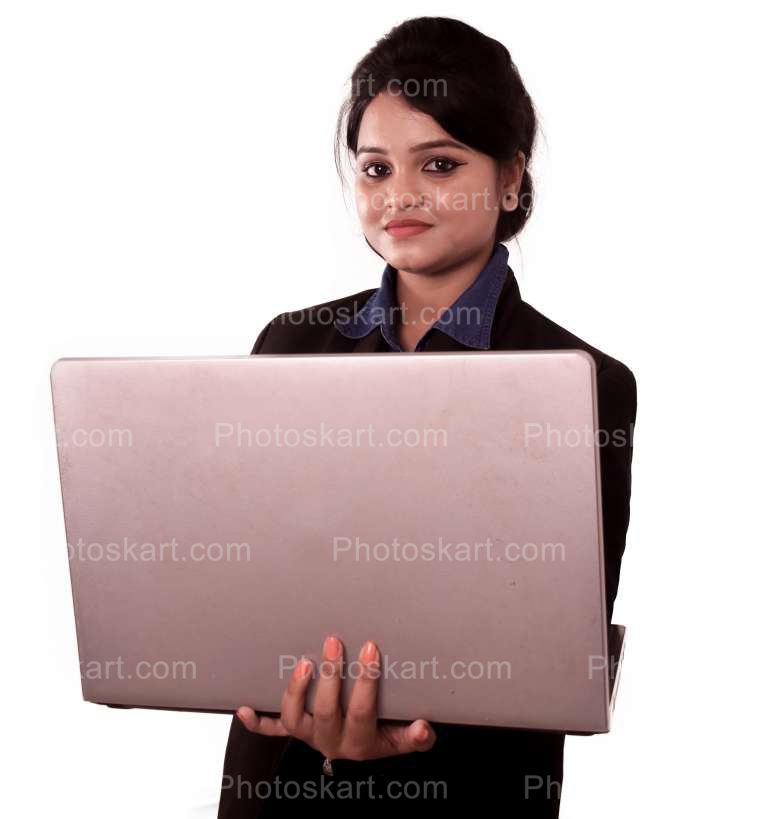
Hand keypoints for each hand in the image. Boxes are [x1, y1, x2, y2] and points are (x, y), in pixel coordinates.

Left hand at [236, 635, 435, 761]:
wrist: (362, 753)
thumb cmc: (384, 736)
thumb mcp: (402, 739)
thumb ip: (416, 736)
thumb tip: (425, 728)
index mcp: (361, 743)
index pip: (362, 711)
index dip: (366, 680)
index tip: (371, 647)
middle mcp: (330, 742)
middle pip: (326, 711)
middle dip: (330, 676)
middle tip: (333, 642)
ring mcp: (309, 736)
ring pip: (295, 720)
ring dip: (295, 691)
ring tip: (303, 663)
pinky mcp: (295, 731)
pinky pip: (272, 730)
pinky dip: (257, 721)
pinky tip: (243, 708)